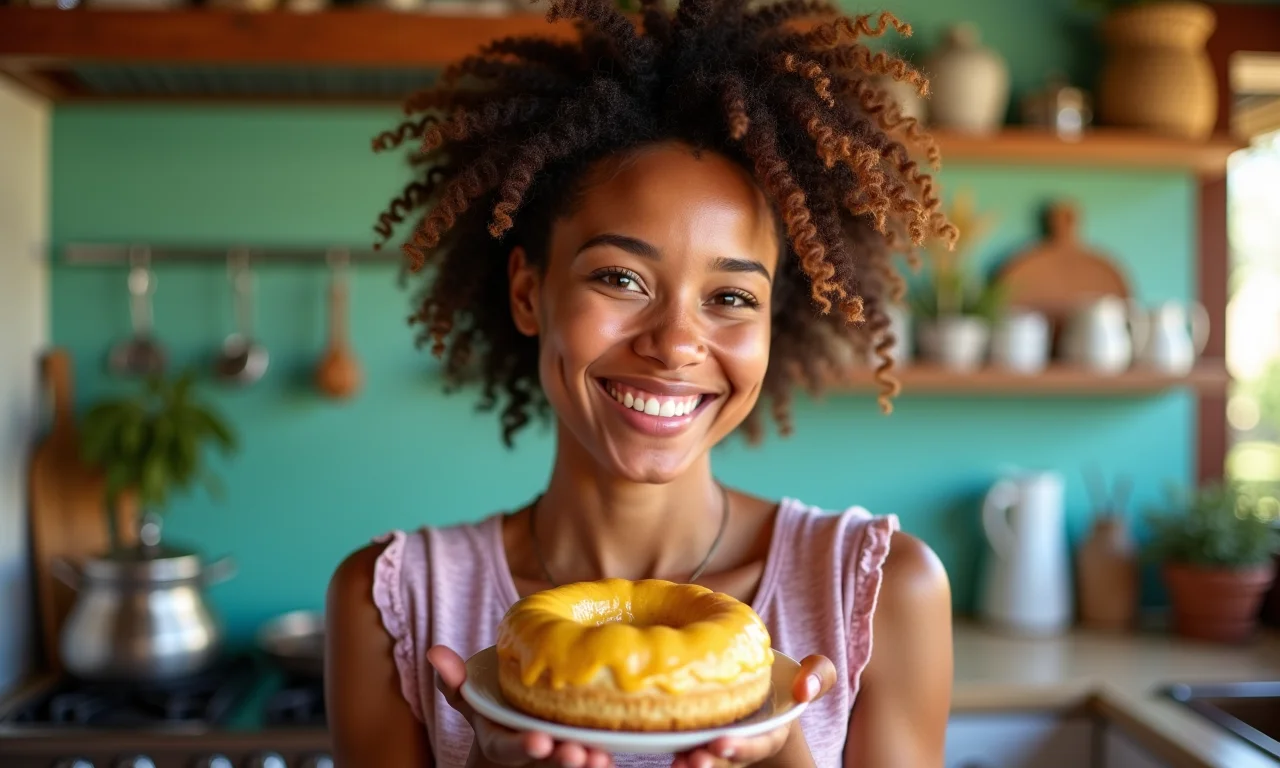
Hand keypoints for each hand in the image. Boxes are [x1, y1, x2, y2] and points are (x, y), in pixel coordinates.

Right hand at [427, 645, 615, 767]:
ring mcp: (552, 759)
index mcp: (500, 741)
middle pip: (545, 763)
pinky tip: (614, 754)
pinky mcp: (577, 756)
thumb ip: (454, 680)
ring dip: (587, 762)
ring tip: (601, 758)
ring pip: (570, 765)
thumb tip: (434, 651)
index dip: (523, 747)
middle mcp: (529, 755)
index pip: (509, 748)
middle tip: (578, 754)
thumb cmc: (494, 710)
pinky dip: (602, 761)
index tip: (540, 742)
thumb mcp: (471, 699)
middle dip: (561, 760)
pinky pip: (590, 761)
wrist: (513, 737)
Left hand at [670, 654, 836, 767]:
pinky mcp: (696, 737)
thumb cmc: (784, 683)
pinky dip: (672, 749)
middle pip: (725, 760)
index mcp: (770, 732)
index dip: (741, 747)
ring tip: (676, 762)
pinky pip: (683, 747)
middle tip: (691, 761)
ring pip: (703, 759)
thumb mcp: (810, 674)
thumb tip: (805, 688)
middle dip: (709, 763)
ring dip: (688, 762)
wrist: (762, 692)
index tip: (720, 744)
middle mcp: (743, 743)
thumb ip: (819, 674)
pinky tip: (656, 744)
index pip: (758, 744)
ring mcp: (718, 744)